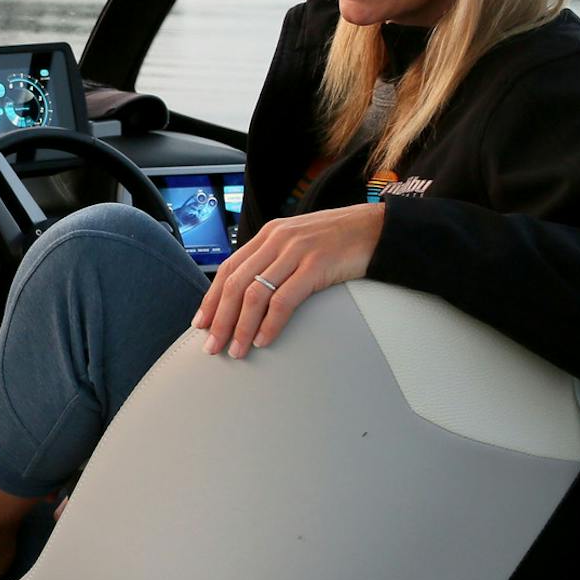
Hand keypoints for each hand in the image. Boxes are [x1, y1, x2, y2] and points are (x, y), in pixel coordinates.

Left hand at [193, 203, 384, 358]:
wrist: (377, 228)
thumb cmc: (339, 240)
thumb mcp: (299, 242)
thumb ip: (274, 259)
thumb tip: (250, 292)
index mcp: (269, 234)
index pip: (229, 268)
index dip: (212, 297)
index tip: (201, 323)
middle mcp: (277, 240)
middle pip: (236, 284)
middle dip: (221, 319)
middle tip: (212, 346)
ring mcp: (296, 251)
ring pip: (255, 294)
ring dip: (241, 327)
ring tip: (236, 350)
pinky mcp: (316, 265)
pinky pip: (284, 299)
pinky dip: (270, 323)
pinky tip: (264, 340)